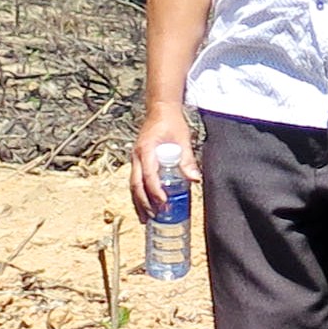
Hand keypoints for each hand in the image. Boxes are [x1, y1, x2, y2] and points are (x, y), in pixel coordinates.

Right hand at [130, 102, 195, 219]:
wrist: (160, 110)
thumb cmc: (171, 123)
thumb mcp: (183, 139)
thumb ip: (187, 159)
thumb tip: (195, 179)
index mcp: (147, 149)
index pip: (149, 175)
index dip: (155, 190)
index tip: (164, 202)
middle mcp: (137, 156)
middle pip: (136, 184)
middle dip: (143, 202)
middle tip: (152, 217)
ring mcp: (135, 159)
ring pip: (133, 185)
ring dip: (138, 202)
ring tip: (145, 218)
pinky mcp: (137, 161)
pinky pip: (135, 180)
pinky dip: (139, 194)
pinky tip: (144, 205)